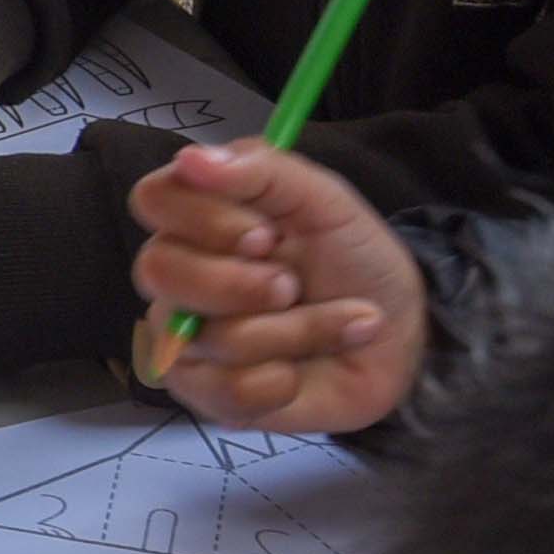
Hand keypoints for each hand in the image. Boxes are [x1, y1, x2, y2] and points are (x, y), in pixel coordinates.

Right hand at [126, 138, 428, 431]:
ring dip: (293, 332)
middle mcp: (181, 277)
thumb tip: (190, 158)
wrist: (400, 338)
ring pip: (209, 336)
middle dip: (240, 283)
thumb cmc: (356, 263)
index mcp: (201, 219)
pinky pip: (227, 389)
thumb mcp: (328, 203)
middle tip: (291, 286)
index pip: (153, 200)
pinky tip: (302, 371)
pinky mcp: (207, 395)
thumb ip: (264, 172)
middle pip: (159, 270)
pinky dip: (283, 380)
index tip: (264, 234)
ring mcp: (186, 340)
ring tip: (331, 323)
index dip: (205, 218)